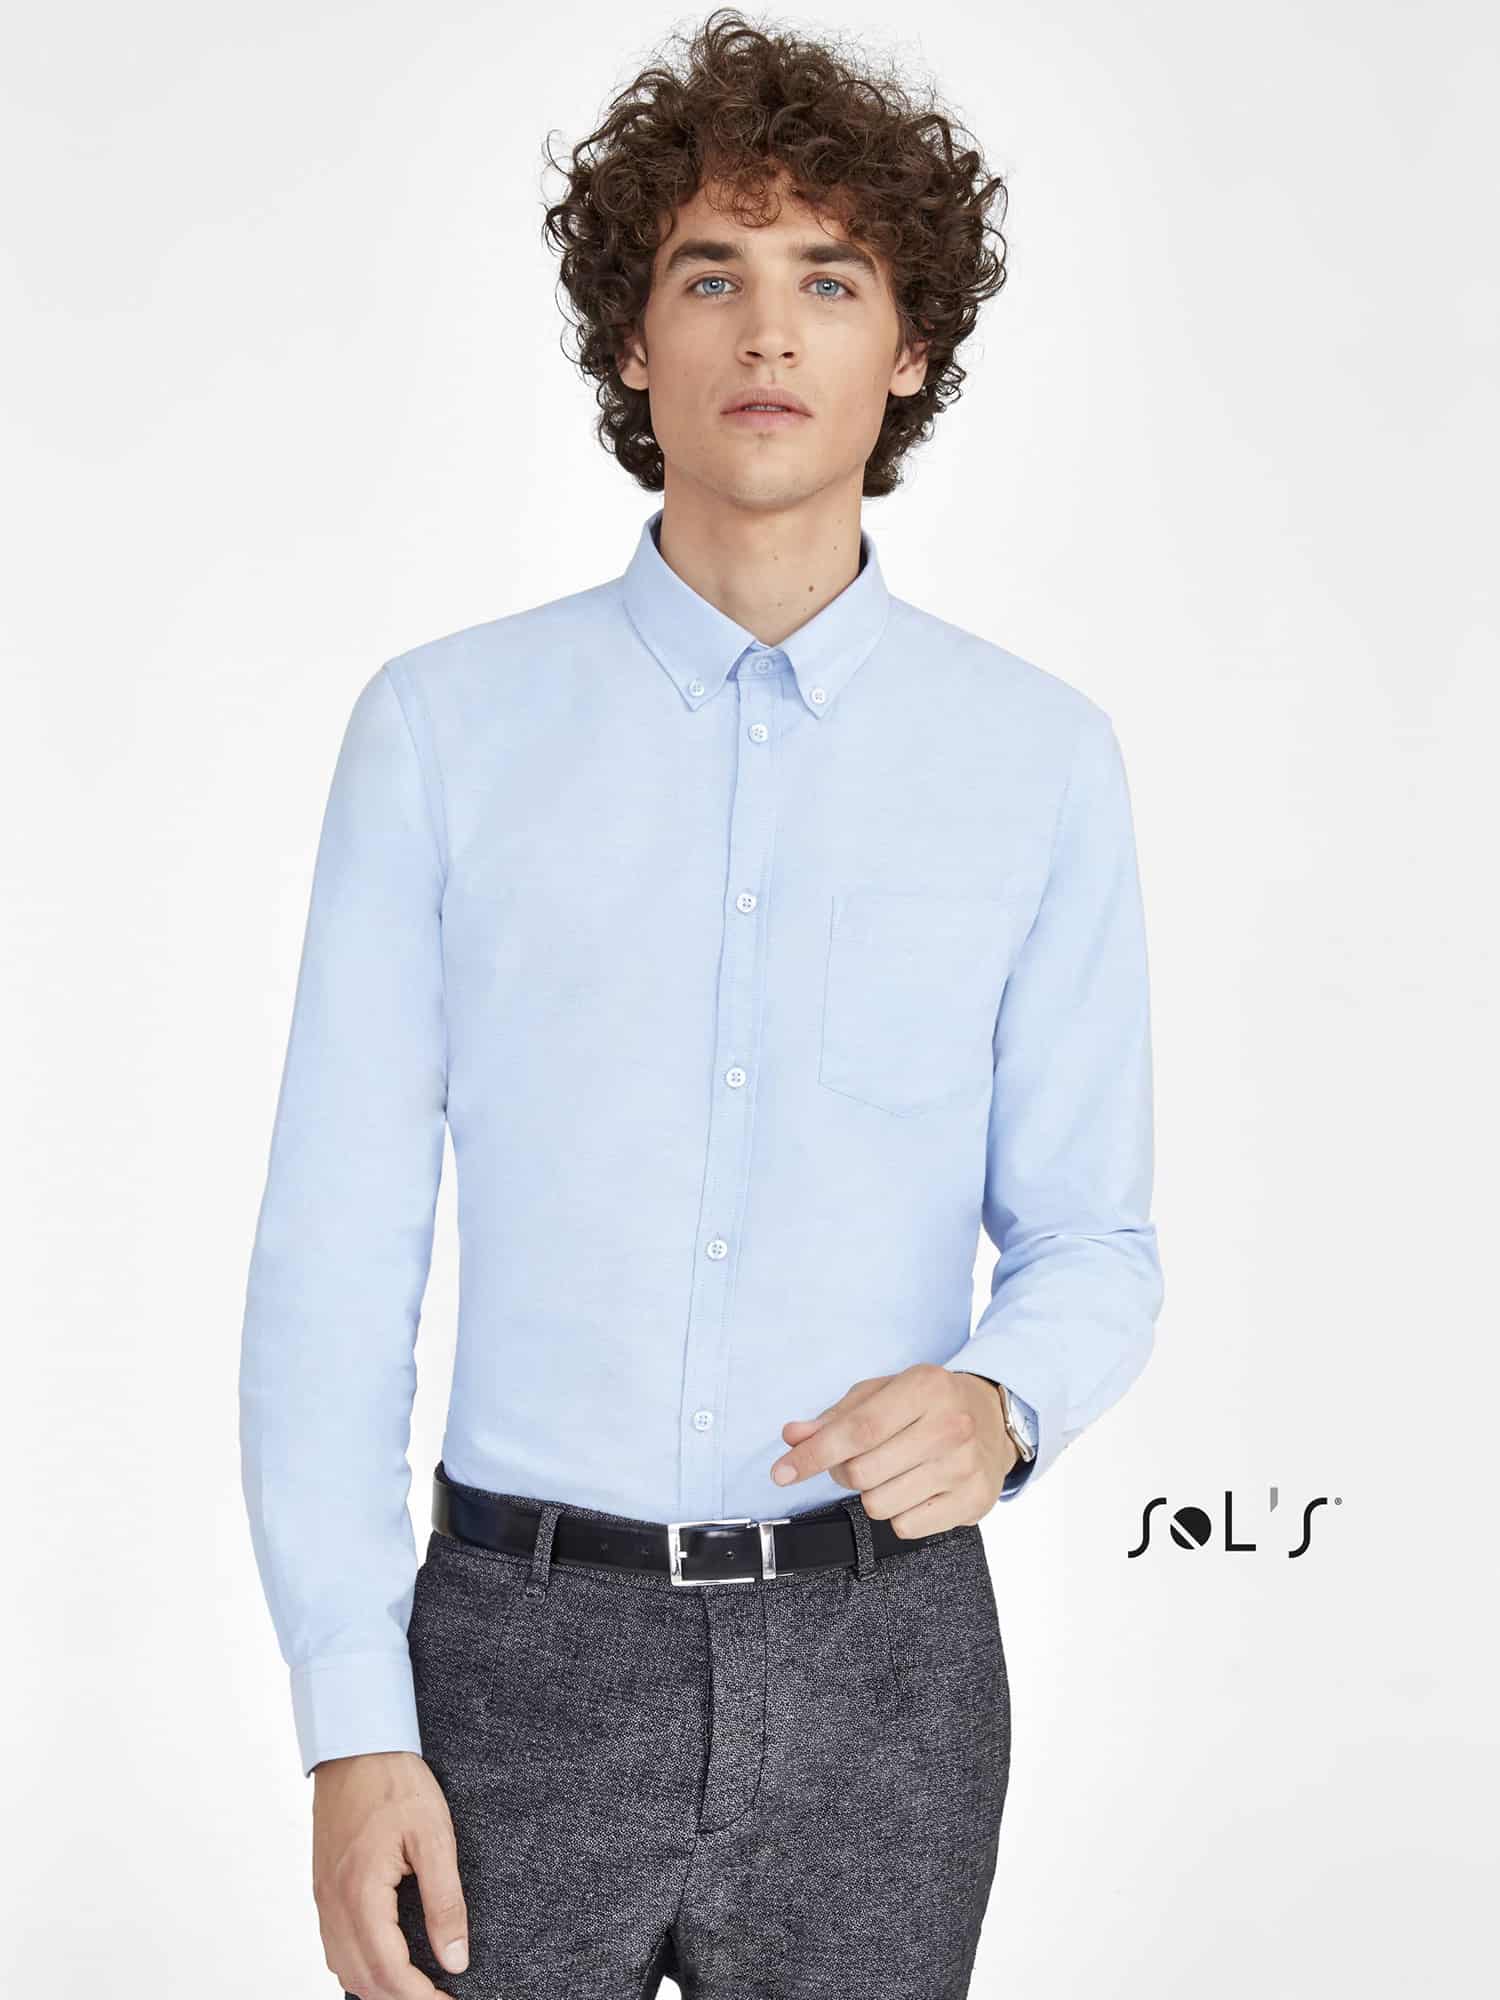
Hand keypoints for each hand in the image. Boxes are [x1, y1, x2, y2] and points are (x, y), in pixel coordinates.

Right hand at [312, 1750, 468, 1996]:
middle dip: (400, 1999)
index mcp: (361, 1892)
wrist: (356, 1745)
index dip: (419, 1998)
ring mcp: (323, 1896)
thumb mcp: (434, 1836)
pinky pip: (334, 1945)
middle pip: (361, 1979)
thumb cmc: (395, 1782)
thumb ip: (445, 1901)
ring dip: (377, 1986)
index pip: (388, 1971)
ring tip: (416, 1986)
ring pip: (342, 1967)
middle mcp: (333, 1902)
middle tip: (439, 1998)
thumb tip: (456, 1958)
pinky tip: (385, 1960)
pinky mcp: (322, 1887)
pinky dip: (358, 1965)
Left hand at [770, 1362, 1018, 1534]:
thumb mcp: (883, 1393)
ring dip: (871, 1494)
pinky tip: (914, 1490)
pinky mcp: (975, 1501)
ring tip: (891, 1472)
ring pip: (880, 1504)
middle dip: (843, 1472)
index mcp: (925, 1387)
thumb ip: (836, 1416)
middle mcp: (951, 1426)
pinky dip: (898, 1514)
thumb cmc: (928, 1404)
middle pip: (862, 1472)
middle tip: (857, 1460)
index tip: (781, 1473)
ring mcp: (965, 1466)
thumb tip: (793, 1436)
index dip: (813, 1455)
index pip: (857, 1430)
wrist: (994, 1419)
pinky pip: (906, 1527)